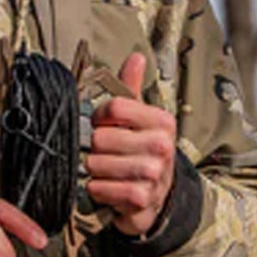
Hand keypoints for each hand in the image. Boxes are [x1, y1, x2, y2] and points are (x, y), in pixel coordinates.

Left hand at [87, 53, 176, 236]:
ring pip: (96, 164)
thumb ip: (132, 88)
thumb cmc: (142, 151)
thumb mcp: (140, 119)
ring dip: (94, 171)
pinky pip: (100, 188)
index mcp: (161, 121)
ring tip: (107, 172)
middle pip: (100, 138)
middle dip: (95, 148)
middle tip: (106, 154)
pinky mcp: (142, 200)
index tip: (103, 125)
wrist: (160, 195)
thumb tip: (136, 57)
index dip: (99, 117)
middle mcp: (161, 146)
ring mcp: (153, 174)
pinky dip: (97, 190)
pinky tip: (108, 188)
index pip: (114, 107)